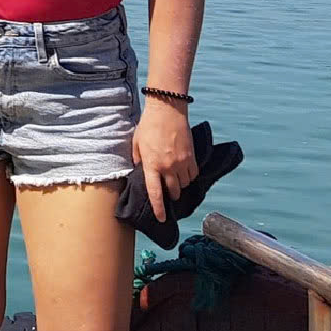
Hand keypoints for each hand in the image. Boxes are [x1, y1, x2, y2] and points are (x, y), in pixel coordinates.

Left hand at [132, 99, 199, 221]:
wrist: (167, 111)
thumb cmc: (148, 126)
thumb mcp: (136, 143)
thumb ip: (138, 159)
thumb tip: (140, 171)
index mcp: (151, 165)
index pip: (155, 193)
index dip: (159, 208)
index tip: (162, 219)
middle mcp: (168, 167)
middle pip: (173, 191)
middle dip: (171, 195)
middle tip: (168, 193)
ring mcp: (182, 162)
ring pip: (185, 184)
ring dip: (180, 185)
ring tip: (175, 180)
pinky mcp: (191, 157)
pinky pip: (194, 174)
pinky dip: (190, 177)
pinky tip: (184, 172)